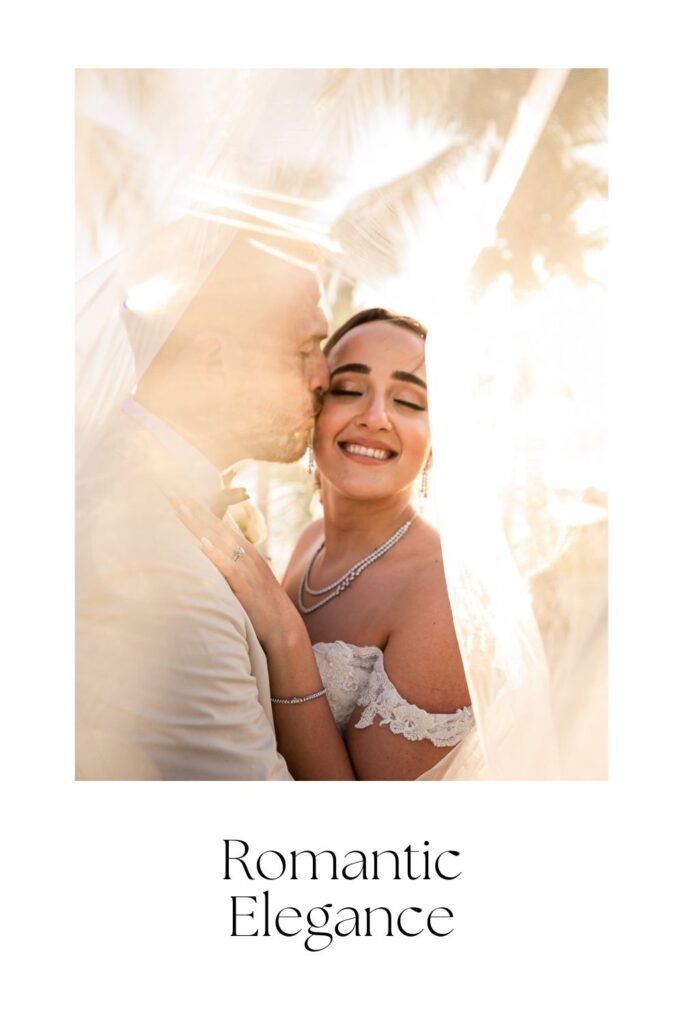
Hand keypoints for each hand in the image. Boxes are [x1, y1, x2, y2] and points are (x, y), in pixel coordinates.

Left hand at [171, 495, 301, 650]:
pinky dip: (215, 553)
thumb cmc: (259, 601)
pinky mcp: (245, 584)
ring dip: (199, 523)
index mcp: (242, 548)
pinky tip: (202, 543)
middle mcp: (244, 551)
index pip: (215, 521)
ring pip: (219, 539)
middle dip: (192, 506)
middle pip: (213, 523)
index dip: (197, 506)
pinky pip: (228, 566)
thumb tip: (205, 551)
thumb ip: (227, 562)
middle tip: (171, 489)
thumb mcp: (244, 575)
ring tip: (181, 508)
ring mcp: (246, 566)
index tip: (177, 491)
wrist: (282, 623)